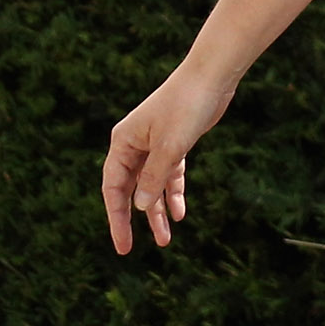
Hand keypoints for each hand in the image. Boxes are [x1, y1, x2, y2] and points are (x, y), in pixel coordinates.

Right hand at [102, 64, 235, 251]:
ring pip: (150, 185)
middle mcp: (134, 144)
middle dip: (133, 219)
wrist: (211, 77)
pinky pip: (169, 175)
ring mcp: (153, 144)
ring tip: (165, 240)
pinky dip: (173, 193)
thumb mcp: (170, 148)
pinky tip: (179, 212)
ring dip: (156, 211)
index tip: (123, 244)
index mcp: (123, 142)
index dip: (116, 218)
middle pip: (128, 189)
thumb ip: (153, 179)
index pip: (113, 188)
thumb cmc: (186, 107)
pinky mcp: (174, 143)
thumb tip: (139, 207)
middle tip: (131, 248)